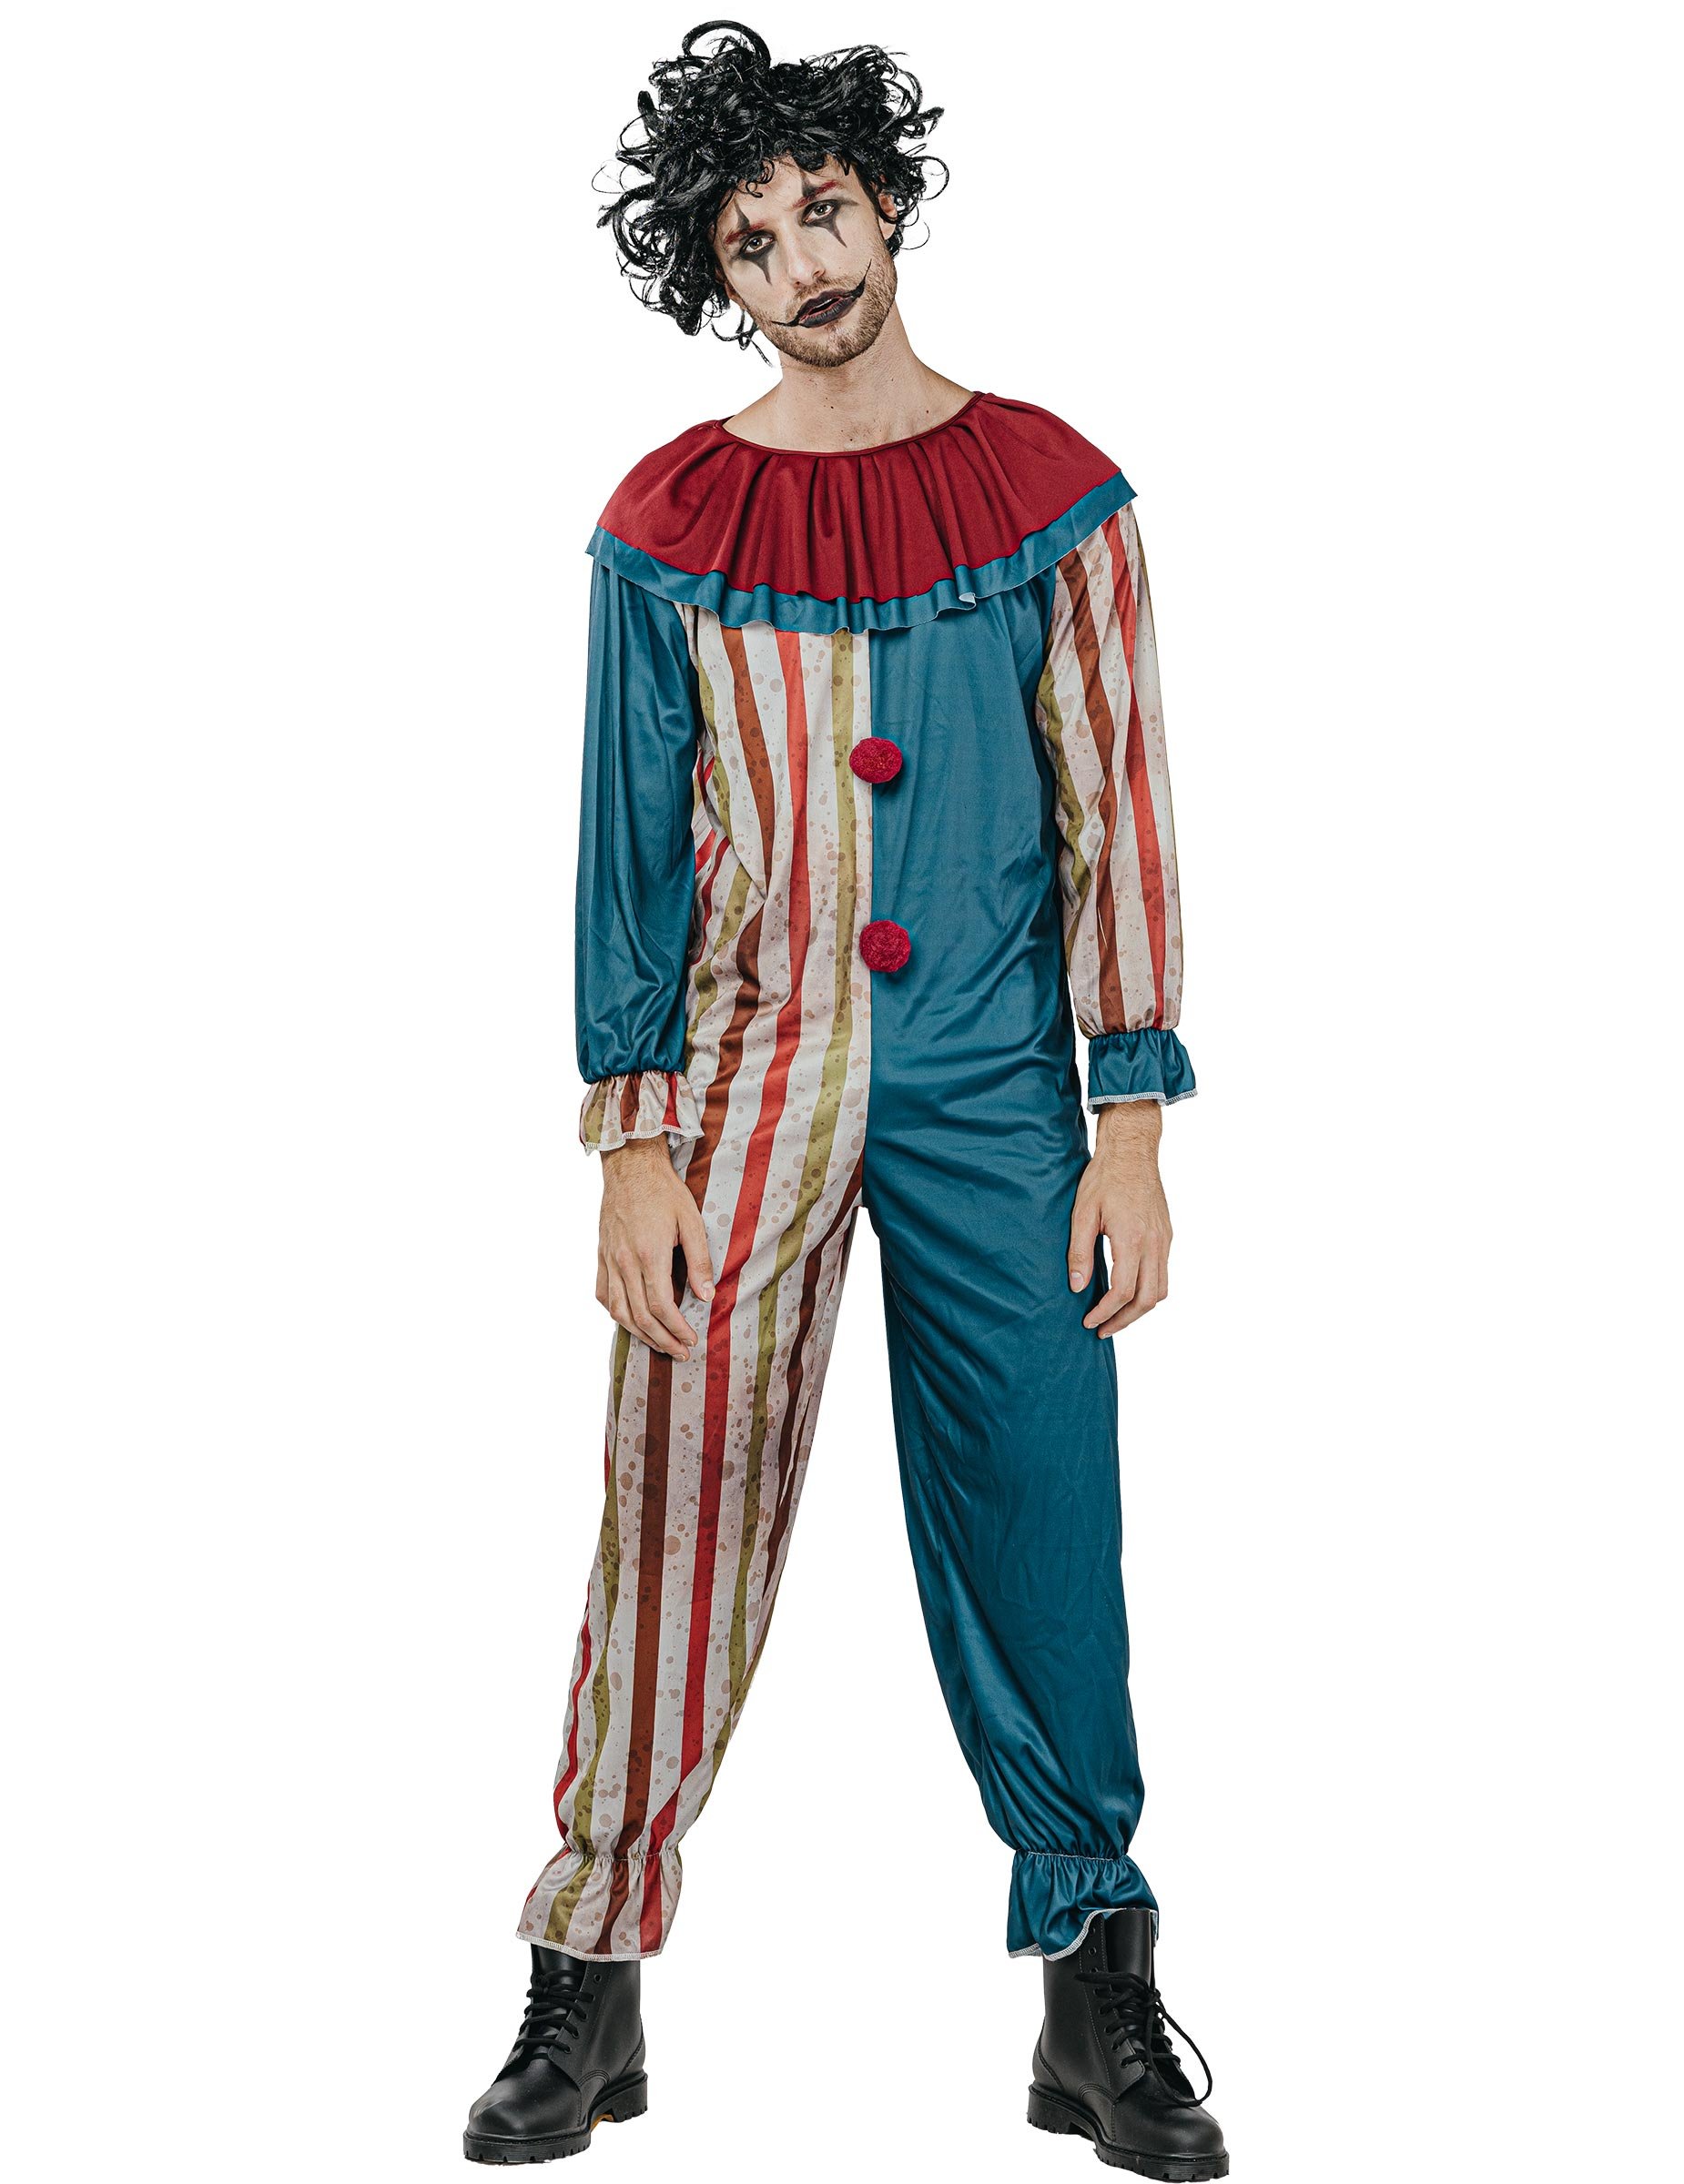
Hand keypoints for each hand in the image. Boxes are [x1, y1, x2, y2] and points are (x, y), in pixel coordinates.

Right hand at [596, 1139, 716, 1359]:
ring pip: (618, 1311)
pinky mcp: (601, 1255)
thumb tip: (706, 1296)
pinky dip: (615, 1313)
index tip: (691, 1340)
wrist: (630, 1166)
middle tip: (680, 1352)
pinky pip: (602, 1293)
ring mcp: (609, 1259)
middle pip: (639, 1316)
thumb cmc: (664, 1191)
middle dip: (661, 1340)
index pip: (660, 1306)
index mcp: (649, 1253)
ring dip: (639, 1334)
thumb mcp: (691, 1221)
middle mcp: (624, 1261)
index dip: (676, 1329)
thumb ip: (699, 1260)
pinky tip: (630, 1320)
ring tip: (659, 1344)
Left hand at [1068, 1102, 1172, 1337]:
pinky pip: (1164, 1273)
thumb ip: (1079, 1252)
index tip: (1089, 1322)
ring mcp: (1164, 1240)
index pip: (1123, 1291)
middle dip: (1125, 1320)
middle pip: (1148, 1300)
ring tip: (1116, 1316)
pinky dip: (1148, 1290)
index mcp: (1132, 1239)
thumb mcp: (1082, 1213)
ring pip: (1161, 1290)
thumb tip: (1077, 1287)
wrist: (1132, 1151)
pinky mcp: (1167, 1235)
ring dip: (1139, 1310)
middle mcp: (1154, 1243)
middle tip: (1102, 1329)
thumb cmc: (1104, 1178)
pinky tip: (1129, 1291)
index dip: (1106, 1313)